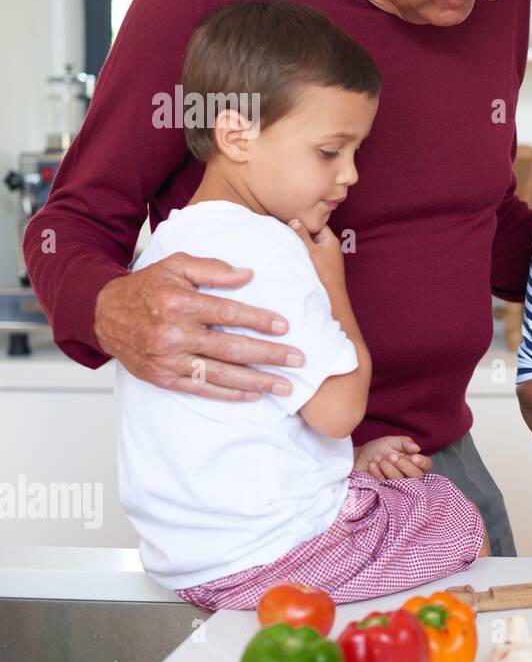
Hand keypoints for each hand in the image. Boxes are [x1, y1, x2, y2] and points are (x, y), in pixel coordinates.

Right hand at [94, 252, 300, 400]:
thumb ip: (212, 269)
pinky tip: (253, 395)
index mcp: (178, 303)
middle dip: (268, 355)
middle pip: (230, 348)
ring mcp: (167, 359)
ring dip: (256, 381)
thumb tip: (247, 275)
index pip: (227, 314)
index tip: (285, 326)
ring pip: (220, 374)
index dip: (259, 320)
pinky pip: (201, 389)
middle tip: (298, 359)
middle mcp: (173, 334)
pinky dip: (228, 394)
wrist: (103, 314)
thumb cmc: (146, 287)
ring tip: (285, 385)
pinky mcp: (162, 377)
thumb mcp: (175, 266)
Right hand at [288, 219, 344, 291]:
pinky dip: (306, 252)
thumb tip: (294, 219)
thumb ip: (302, 235)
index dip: (306, 222)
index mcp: (331, 239)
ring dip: (303, 243)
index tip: (292, 219)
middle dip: (303, 232)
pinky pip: (313, 253)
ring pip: (313, 244)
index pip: (318, 224)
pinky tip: (296, 253)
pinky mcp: (324, 264)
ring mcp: (328, 256)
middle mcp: (331, 246)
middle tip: (287, 228)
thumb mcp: (311, 251)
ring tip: (288, 239)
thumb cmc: (323, 271)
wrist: (332, 294)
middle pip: (315, 234)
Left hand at [354, 435, 430, 479]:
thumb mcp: (391, 441)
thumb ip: (405, 443)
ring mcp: (397, 484)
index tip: (414, 457)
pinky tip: (372, 466)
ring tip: (378, 458)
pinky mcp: (386, 490)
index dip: (423, 463)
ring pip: (401, 481)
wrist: (357, 458)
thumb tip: (418, 448)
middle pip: (417, 476)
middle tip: (392, 456)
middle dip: (404, 466)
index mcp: (412, 461)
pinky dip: (378, 473)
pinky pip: (386, 484)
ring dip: (389, 468)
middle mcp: (407, 473)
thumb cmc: (376, 449)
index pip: (426, 465)